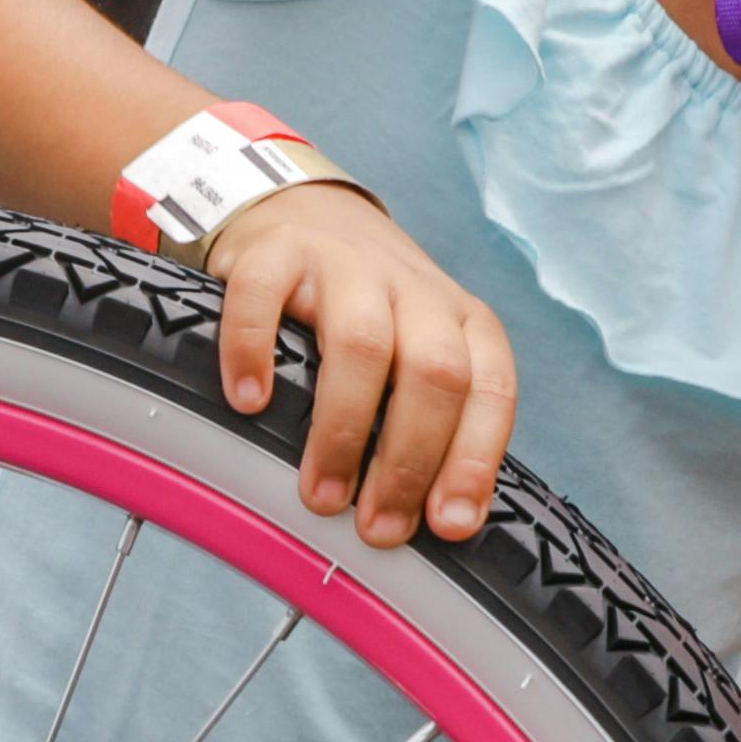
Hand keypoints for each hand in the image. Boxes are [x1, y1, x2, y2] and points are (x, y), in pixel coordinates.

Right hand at [211, 180, 513, 543]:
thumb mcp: (417, 355)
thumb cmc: (368, 315)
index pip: (490, 389)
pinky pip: (264, 299)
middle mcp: (414, 289)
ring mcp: (346, 264)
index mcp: (462, 321)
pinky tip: (250, 405)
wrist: (306, 213)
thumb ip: (429, 421)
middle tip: (377, 528)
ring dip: (341, 432)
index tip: (446, 526)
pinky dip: (255, 355)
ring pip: (362, 344)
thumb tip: (422, 525)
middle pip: (434, 372)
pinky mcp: (277, 251)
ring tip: (320, 496)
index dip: (474, 461)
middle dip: (409, 461)